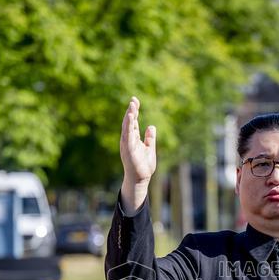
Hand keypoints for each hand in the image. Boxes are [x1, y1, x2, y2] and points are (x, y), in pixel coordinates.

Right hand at [119, 96, 156, 213]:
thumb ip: (150, 138)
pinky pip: (127, 135)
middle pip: (129, 122)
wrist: (141, 179)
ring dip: (129, 116)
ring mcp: (127, 144)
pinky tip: (130, 117)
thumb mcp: (150, 149)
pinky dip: (128, 125)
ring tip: (132, 105)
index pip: (133, 122)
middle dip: (131, 110)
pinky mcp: (127, 149)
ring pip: (127, 127)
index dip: (134, 112)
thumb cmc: (144, 166)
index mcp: (133, 139)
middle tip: (134, 99)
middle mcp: (128, 140)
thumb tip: (151, 126)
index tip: (135, 101)